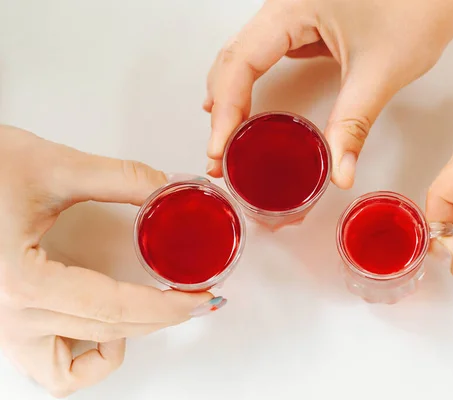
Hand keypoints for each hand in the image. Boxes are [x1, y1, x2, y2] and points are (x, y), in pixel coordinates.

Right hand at [0, 126, 218, 396]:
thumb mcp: (51, 167)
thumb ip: (119, 179)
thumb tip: (168, 189)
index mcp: (19, 281)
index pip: (114, 308)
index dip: (167, 306)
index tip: (202, 297)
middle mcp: (6, 316)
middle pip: (104, 334)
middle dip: (160, 319)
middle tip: (194, 298)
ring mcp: (0, 325)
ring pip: (67, 369)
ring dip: (115, 346)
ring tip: (145, 312)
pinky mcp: (1, 321)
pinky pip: (43, 364)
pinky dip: (78, 356)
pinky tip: (98, 324)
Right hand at [204, 0, 452, 187]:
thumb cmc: (421, 1)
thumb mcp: (381, 69)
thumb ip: (353, 125)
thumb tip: (340, 172)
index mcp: (292, 7)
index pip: (240, 63)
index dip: (226, 111)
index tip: (219, 150)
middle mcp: (286, 6)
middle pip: (234, 59)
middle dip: (223, 109)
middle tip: (219, 154)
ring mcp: (296, 12)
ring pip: (248, 56)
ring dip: (234, 97)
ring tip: (226, 137)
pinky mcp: (310, 21)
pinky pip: (270, 54)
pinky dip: (256, 85)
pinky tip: (252, 107)